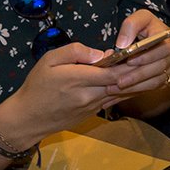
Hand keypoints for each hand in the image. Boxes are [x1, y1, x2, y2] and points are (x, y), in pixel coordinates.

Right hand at [0, 42, 127, 146]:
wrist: (28, 118)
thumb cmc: (37, 86)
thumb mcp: (49, 60)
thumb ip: (75, 52)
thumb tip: (101, 53)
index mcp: (78, 79)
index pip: (112, 71)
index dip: (126, 62)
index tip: (134, 51)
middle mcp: (89, 95)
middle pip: (120, 82)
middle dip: (131, 70)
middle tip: (141, 58)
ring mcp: (92, 107)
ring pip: (119, 92)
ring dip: (129, 81)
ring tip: (136, 68)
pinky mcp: (93, 114)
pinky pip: (111, 100)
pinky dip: (120, 90)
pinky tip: (125, 81)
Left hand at [101, 8, 169, 97]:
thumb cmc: (151, 29)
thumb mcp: (142, 18)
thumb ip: (131, 25)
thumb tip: (122, 44)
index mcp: (168, 38)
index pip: (163, 49)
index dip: (147, 56)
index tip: (130, 60)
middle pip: (158, 68)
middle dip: (137, 76)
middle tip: (118, 81)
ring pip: (155, 81)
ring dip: (135, 86)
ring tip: (115, 88)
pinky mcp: (167, 80)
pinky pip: (152, 88)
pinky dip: (136, 91)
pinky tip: (120, 93)